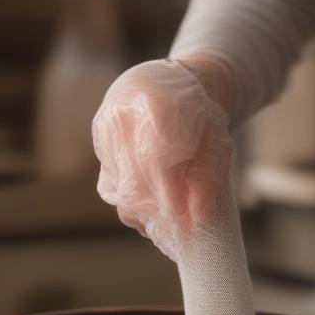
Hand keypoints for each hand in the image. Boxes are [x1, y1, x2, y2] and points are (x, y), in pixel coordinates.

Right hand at [92, 55, 235, 260]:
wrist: (174, 82)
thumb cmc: (202, 117)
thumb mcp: (216, 142)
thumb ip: (208, 176)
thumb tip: (197, 216)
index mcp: (158, 104)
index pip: (156, 161)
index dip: (169, 196)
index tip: (183, 224)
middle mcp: (123, 115)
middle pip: (133, 180)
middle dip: (157, 213)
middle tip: (179, 231)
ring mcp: (106, 130)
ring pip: (118, 189)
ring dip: (143, 211)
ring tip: (166, 219)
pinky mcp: (99, 143)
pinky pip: (109, 186)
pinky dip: (130, 202)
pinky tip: (150, 205)